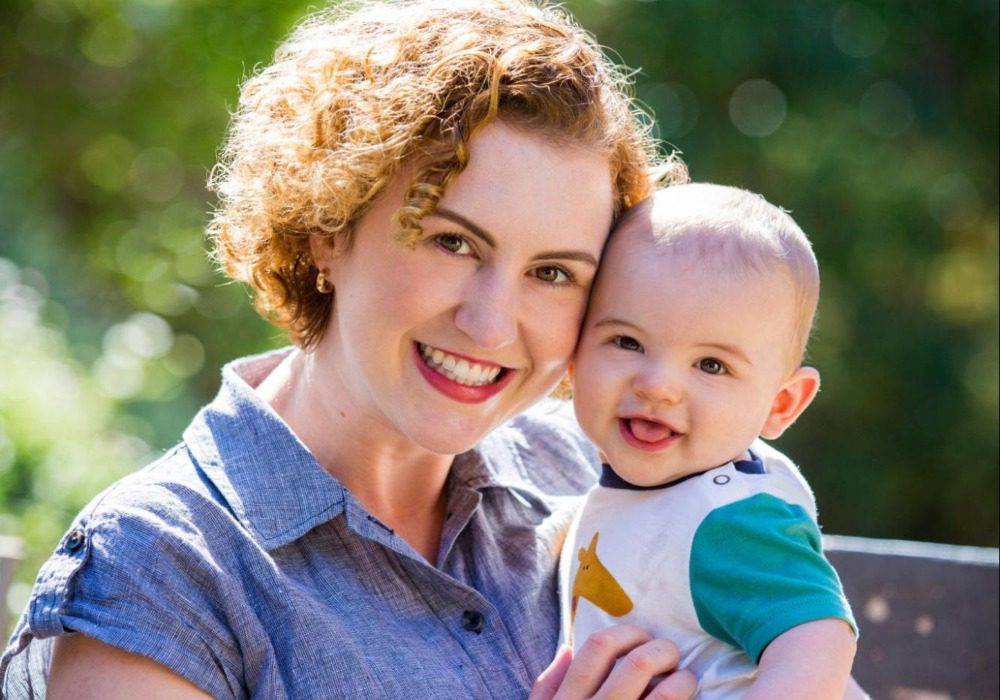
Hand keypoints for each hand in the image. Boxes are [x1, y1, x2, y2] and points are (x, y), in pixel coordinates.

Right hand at [529, 624, 696, 699]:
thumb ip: (549, 685)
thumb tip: (567, 649)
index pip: (598, 647)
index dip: (626, 634)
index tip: (640, 637)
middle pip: (636, 664)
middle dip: (660, 651)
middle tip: (669, 652)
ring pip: (665, 694)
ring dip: (682, 680)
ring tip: (686, 678)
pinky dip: (687, 699)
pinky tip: (689, 697)